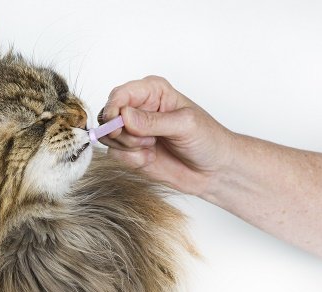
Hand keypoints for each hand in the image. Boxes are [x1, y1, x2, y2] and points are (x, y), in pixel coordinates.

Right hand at [99, 76, 235, 195]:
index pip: (120, 94)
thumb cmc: (207, 140)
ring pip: (108, 136)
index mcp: (152, 91)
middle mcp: (138, 108)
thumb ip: (153, 121)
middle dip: (121, 132)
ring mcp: (132, 130)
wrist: (213, 170)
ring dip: (128, 146)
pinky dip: (131, 159)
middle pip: (108, 115)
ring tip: (152, 147)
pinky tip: (150, 158)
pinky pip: (114, 154)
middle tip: (145, 140)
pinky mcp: (130, 150)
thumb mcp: (185, 125)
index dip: (113, 109)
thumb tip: (124, 116)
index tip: (118, 126)